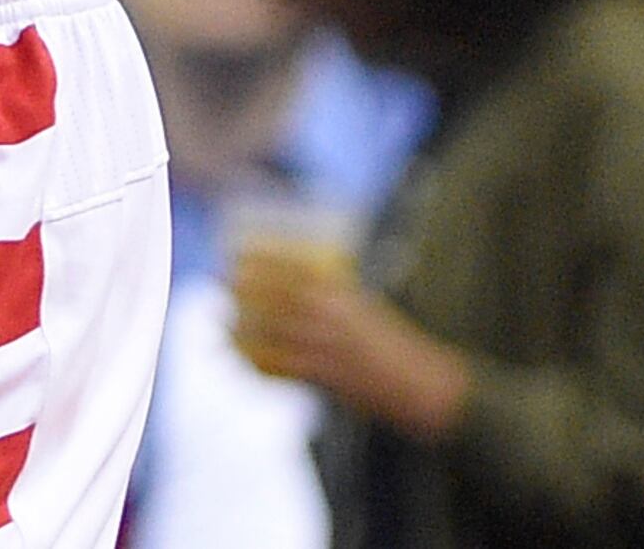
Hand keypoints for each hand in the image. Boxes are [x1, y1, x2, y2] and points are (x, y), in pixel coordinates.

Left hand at [229, 249, 476, 440]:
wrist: (423, 386)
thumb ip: (332, 292)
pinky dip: (255, 363)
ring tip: (222, 323)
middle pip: (268, 297)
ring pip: (266, 334)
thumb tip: (297, 278)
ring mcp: (324, 348)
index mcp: (340, 292)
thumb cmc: (394, 341)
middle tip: (220, 284)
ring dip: (239, 329)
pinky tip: (240, 358)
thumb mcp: (366, 304)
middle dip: (238, 290)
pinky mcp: (323, 379)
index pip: (287, 269)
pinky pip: (278, 369)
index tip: (233, 257)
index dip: (254, 262)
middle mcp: (328, 316)